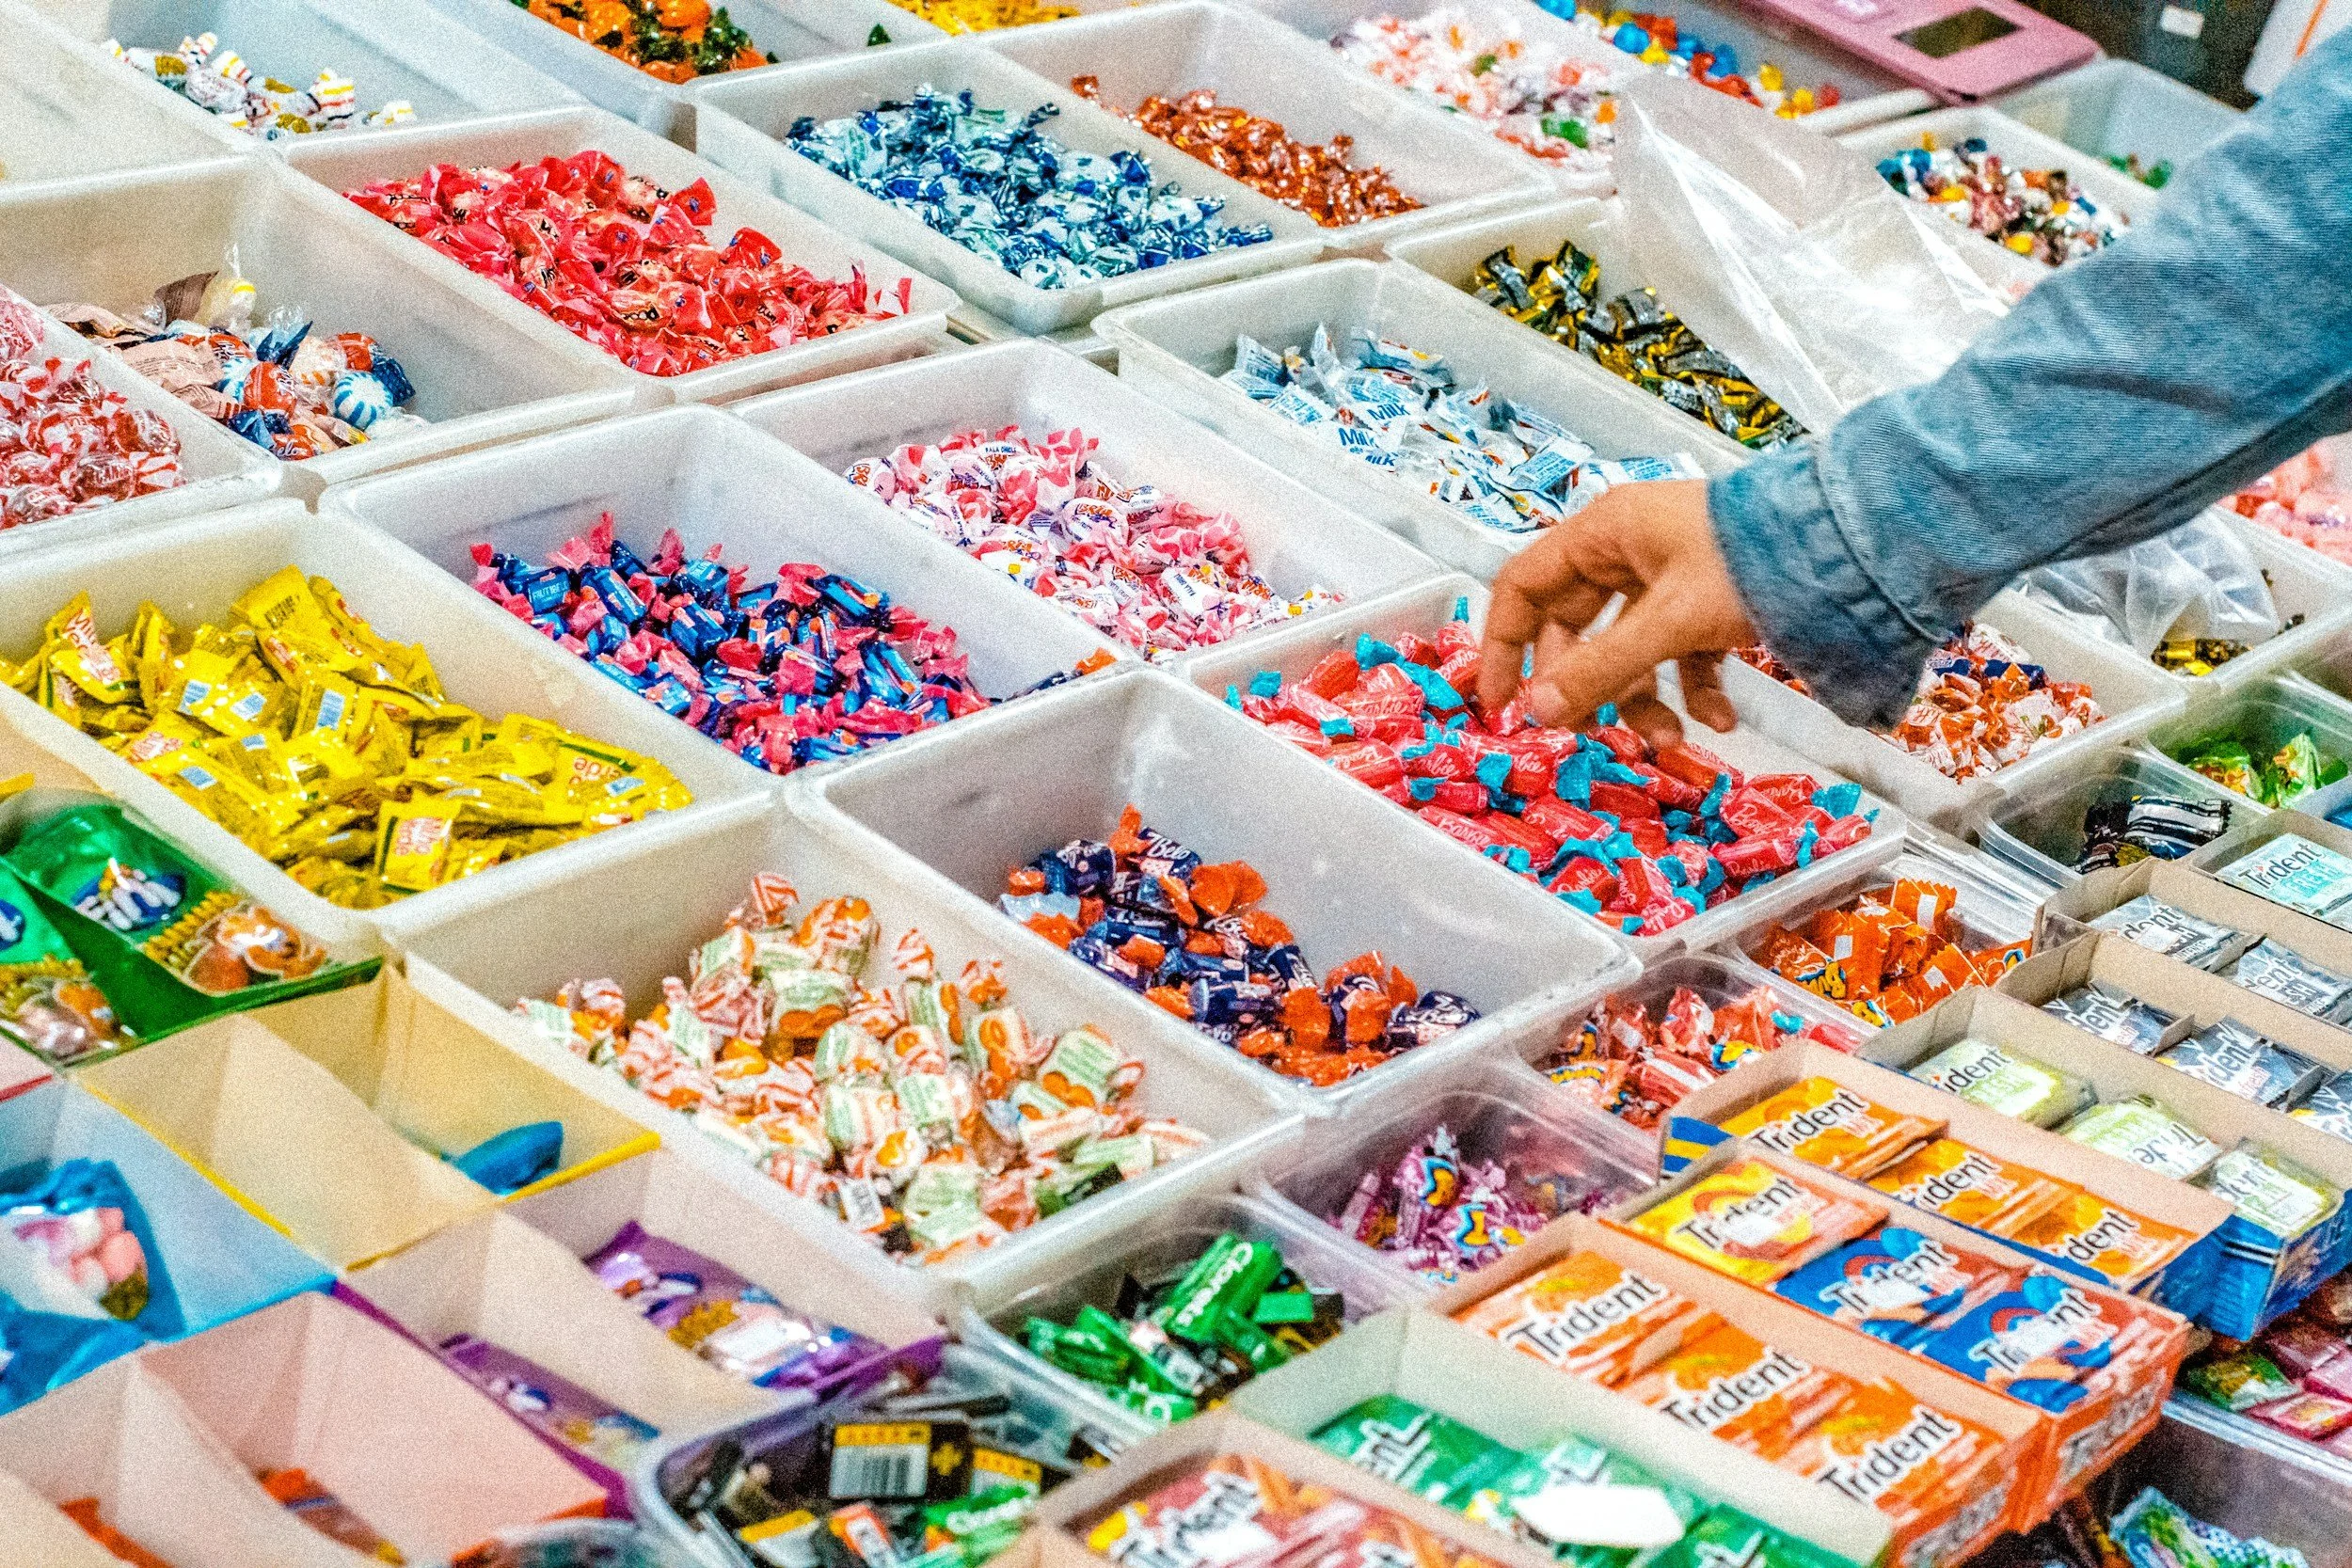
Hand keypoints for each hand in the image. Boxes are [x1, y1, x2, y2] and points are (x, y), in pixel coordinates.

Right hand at [1478, 478, 1757, 744]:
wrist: (1849, 542)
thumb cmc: (1752, 558)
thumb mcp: (1669, 619)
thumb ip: (1602, 669)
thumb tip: (1539, 711)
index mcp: (1601, 534)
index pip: (1523, 588)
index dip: (1502, 645)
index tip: (1501, 701)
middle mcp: (1626, 551)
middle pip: (1575, 629)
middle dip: (1586, 686)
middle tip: (1585, 732)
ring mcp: (1668, 576)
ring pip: (1629, 649)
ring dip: (1643, 699)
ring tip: (1668, 740)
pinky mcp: (1707, 600)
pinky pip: (1680, 653)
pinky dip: (1693, 689)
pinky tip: (1718, 719)